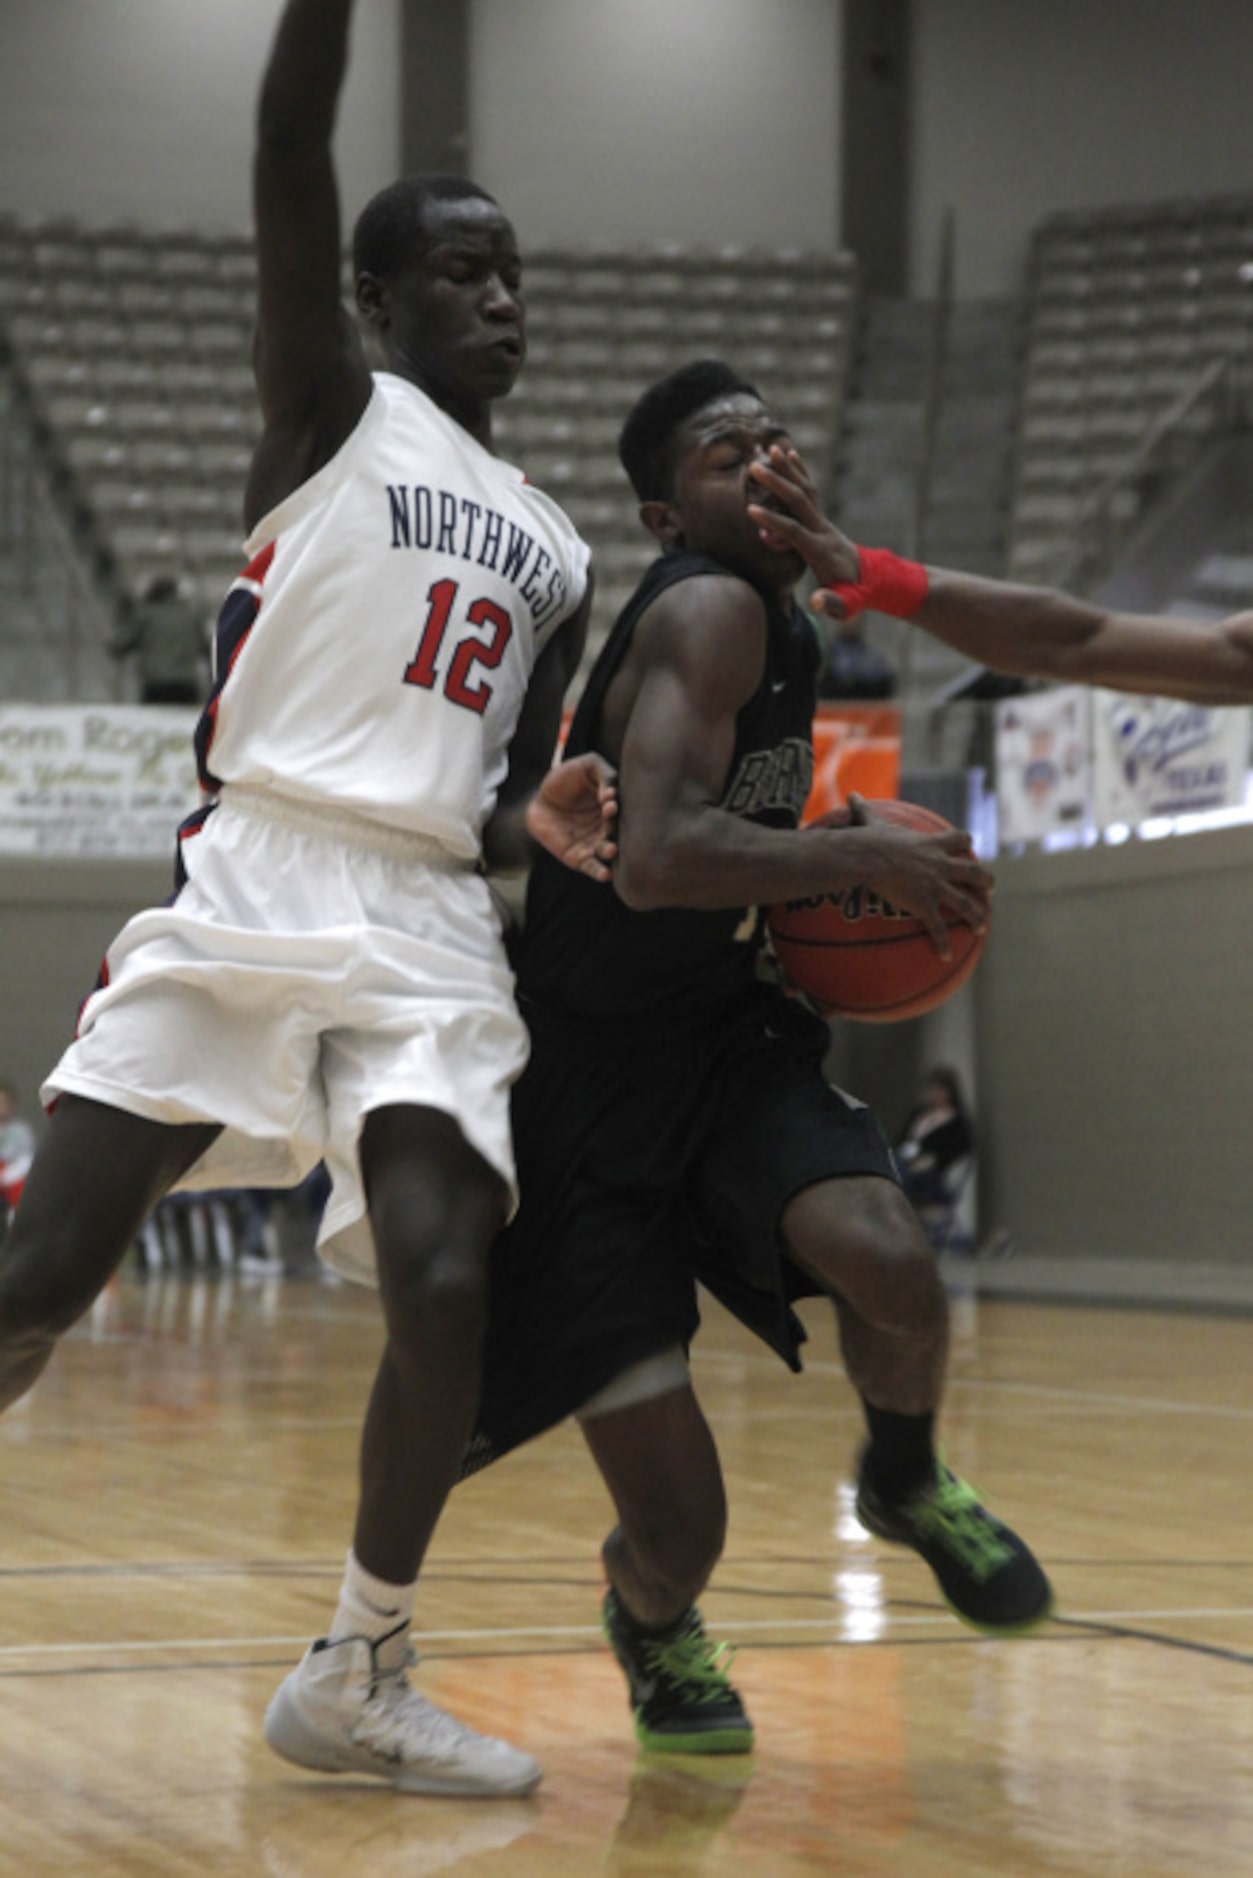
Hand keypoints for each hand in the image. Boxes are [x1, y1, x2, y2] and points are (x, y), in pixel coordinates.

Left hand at [525, 752, 618, 881]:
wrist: (539, 800)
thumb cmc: (565, 779)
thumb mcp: (587, 766)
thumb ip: (604, 773)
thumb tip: (612, 793)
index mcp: (614, 805)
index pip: (623, 808)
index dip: (617, 806)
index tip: (609, 803)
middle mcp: (608, 826)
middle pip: (618, 831)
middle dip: (617, 829)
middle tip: (610, 823)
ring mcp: (595, 843)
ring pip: (608, 851)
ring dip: (611, 851)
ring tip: (611, 849)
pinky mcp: (579, 858)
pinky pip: (592, 867)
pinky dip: (599, 872)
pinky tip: (604, 874)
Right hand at [746, 445, 858, 605]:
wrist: (871, 580)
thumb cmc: (853, 595)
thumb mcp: (845, 605)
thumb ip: (831, 603)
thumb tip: (815, 602)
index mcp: (821, 551)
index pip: (795, 532)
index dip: (774, 521)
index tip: (750, 510)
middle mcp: (822, 530)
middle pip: (799, 502)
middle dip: (777, 484)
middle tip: (755, 467)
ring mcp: (823, 522)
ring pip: (806, 490)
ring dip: (788, 469)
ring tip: (772, 448)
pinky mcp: (821, 518)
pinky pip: (810, 490)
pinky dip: (800, 471)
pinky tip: (789, 454)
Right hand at [845, 793, 991, 957]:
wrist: (870, 858)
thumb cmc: (870, 839)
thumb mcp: (870, 821)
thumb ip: (864, 809)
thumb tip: (850, 795)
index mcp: (932, 845)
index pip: (959, 839)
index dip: (964, 841)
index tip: (969, 844)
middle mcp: (941, 865)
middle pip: (974, 871)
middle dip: (985, 880)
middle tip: (989, 888)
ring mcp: (936, 886)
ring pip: (965, 902)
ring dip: (976, 915)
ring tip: (982, 926)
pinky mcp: (926, 905)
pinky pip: (938, 928)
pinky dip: (942, 942)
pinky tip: (945, 956)